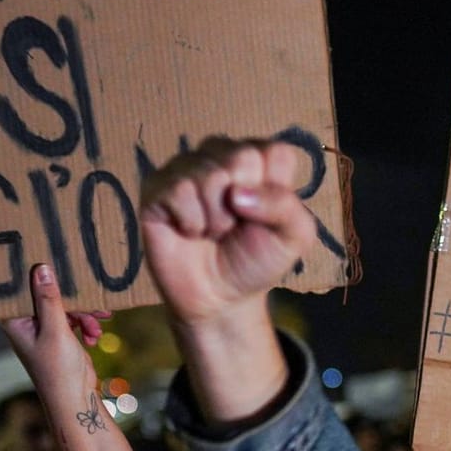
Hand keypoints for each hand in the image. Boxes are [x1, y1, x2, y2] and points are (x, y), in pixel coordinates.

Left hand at [2, 264, 108, 409]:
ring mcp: (43, 327)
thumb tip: (42, 268)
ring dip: (84, 313)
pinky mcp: (59, 334)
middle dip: (73, 299)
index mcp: (14, 320)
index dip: (33, 273)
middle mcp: (25, 321)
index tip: (48, 257)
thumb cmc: (57, 369)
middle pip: (47, 294)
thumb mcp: (56, 330)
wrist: (74, 398)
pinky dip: (86, 323)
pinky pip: (73, 317)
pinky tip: (94, 335)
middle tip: (93, 301)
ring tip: (101, 321)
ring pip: (64, 305)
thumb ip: (49, 299)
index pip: (20, 287)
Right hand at [141, 137, 316, 329]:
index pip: (275, 152)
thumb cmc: (257, 260)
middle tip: (235, 226)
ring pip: (209, 172)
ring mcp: (186, 167)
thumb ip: (285, 206)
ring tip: (213, 230)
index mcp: (259, 159)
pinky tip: (190, 230)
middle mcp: (221, 155)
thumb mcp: (294, 237)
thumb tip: (237, 193)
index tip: (265, 217)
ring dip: (217, 217)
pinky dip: (191, 221)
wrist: (220, 298)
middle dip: (244, 205)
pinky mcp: (156, 186)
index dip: (274, 193)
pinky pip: (177, 189)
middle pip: (241, 157)